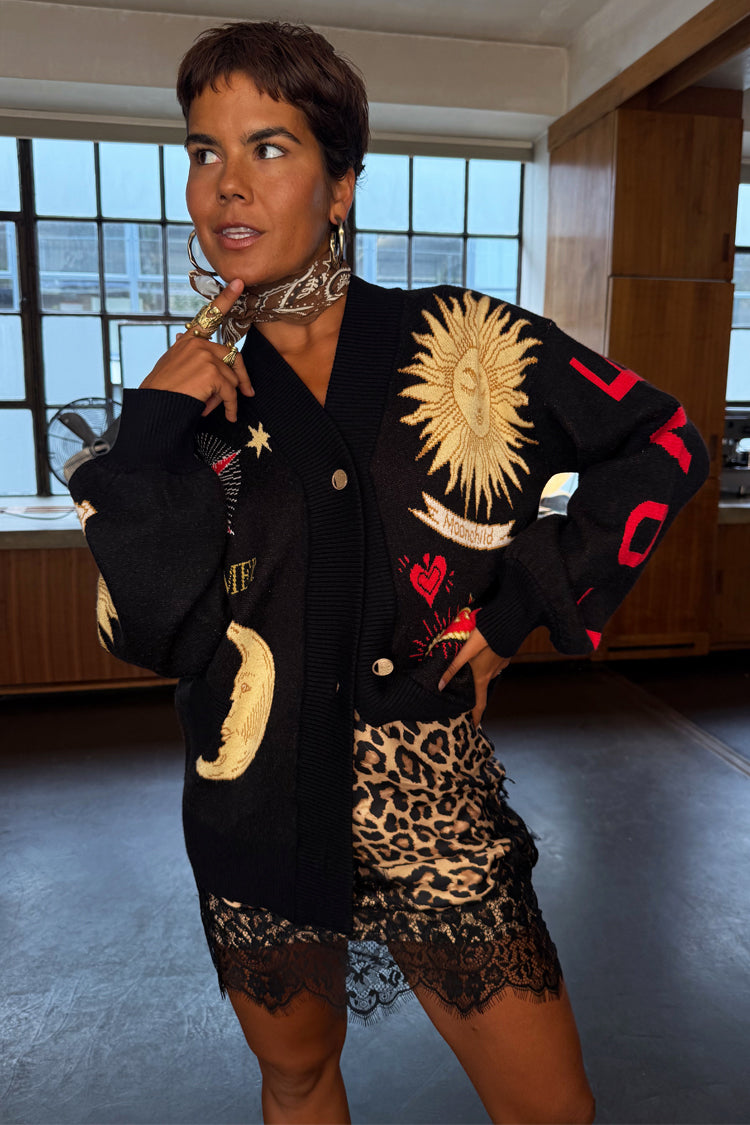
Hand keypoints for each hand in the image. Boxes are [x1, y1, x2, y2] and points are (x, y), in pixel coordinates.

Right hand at [140, 279, 253, 422]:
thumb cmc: (162, 390)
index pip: (210, 316)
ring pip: (232, 378)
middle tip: (247, 392)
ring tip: (212, 408)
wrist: (154, 408)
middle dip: (241, 377)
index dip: (226, 298)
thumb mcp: (170, 364)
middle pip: (233, 356)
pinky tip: (227, 415)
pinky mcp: (211, 372)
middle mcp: (197, 343)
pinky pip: (231, 391)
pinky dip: (230, 406)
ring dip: (226, 397)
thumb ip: (183, 351)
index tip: (238, 283)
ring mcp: (205, 356)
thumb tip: (182, 336)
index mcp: (189, 340)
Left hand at [438, 626, 509, 728]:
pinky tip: (484, 655)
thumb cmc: (484, 638)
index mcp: (482, 677)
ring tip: (473, 672)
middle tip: (467, 695)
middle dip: (476, 693)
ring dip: (482, 675)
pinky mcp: (505, 654)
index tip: (475, 726)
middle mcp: (493, 673)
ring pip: (489, 673)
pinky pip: (495, 662)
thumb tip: (439, 685)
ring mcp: (501, 664)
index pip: (480, 703)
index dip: (477, 716)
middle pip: (483, 687)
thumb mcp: (464, 653)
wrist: (506, 624)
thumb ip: (452, 668)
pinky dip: (489, 662)